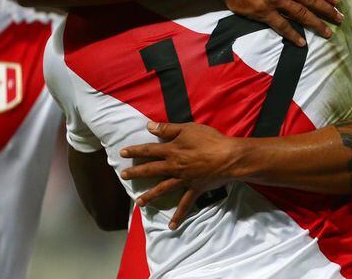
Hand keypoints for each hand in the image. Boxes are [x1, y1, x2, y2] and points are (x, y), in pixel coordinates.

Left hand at [119, 122, 240, 228]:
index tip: (122, 153)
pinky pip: (185, 204)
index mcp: (172, 151)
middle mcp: (174, 167)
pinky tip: (171, 225)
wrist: (229, 157)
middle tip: (123, 176)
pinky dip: (179, 215)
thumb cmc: (210, 140)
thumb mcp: (188, 128)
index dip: (135, 150)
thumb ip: (168, 128)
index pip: (149, 150)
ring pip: (163, 189)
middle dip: (136, 173)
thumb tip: (149, 126)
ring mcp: (183, 180)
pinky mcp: (194, 189)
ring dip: (150, 196)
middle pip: (151, 170)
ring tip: (139, 203)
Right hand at [210, 0, 342, 45]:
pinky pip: (281, 25)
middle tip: (340, 18)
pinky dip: (292, 34)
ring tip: (328, 32)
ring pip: (300, 13)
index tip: (336, 0)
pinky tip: (302, 42)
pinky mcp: (263, 12)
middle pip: (310, 0)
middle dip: (327, 10)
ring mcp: (274, 0)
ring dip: (316, 24)